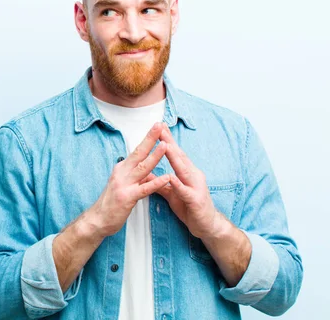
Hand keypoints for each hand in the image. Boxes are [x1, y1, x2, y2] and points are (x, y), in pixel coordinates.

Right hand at [87, 122, 170, 237]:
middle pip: (139, 152)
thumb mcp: (122, 183)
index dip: (147, 138)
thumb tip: (143, 164)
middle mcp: (122, 173)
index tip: (156, 126)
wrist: (98, 219)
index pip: (137, 150)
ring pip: (143, 168)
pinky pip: (144, 189)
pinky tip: (166, 178)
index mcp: (122, 168)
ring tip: (166, 146)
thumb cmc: (111, 202)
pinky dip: (156, 183)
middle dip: (150, 138)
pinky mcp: (127, 197)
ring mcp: (124, 184)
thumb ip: (133, 174)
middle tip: (159, 125)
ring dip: (155, 156)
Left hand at [156, 124, 222, 238]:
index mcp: (186, 172)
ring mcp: (195, 187)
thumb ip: (160, 183)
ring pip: (183, 170)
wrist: (206, 225)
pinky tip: (171, 177)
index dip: (166, 140)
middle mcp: (193, 175)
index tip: (158, 127)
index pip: (175, 153)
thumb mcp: (172, 193)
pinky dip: (178, 184)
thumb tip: (146, 174)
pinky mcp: (196, 200)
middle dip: (169, 142)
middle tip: (160, 128)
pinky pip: (185, 191)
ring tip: (165, 146)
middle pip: (180, 156)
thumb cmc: (189, 207)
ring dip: (174, 157)